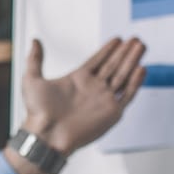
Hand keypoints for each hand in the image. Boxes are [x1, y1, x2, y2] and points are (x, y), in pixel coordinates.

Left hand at [21, 36, 146, 153]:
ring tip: (141, 47)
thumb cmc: (38, 113)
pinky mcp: (111, 113)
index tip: (118, 39)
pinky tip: (141, 69)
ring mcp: (103, 100)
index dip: (108, 50)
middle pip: (114, 65)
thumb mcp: (32, 80)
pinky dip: (135, 82)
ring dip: (132, 61)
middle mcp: (92, 89)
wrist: (46, 135)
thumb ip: (35, 59)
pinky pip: (128, 95)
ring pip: (123, 76)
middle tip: (135, 39)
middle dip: (125, 52)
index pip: (98, 60)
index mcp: (78, 79)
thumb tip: (35, 42)